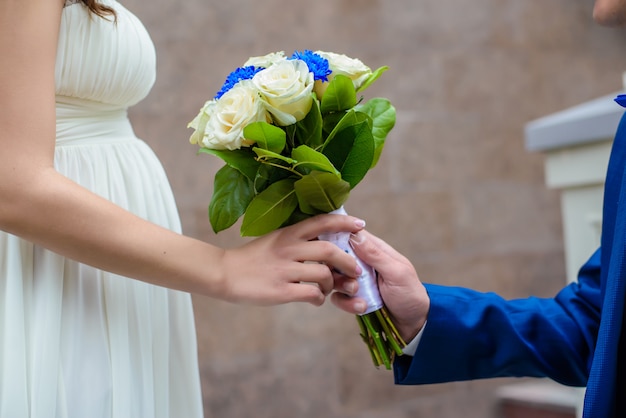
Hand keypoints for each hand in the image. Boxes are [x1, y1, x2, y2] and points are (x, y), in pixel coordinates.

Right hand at [218, 214, 365, 305]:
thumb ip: (298, 239)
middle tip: (355, 271)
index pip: (322, 222)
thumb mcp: (275, 240)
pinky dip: (319, 298)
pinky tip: (315, 300)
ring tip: (328, 289)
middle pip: (330, 250)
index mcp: (288, 233)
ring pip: (324, 274)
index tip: (361, 225)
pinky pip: (312, 294)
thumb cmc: (252, 258)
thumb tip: (326, 239)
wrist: (224, 274)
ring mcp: (285, 269)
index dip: (345, 222)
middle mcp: (288, 248)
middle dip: (348, 262)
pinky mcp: (280, 290)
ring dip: (333, 283)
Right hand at [331, 230, 429, 341]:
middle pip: (336, 255)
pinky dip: (347, 303)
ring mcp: (355, 280)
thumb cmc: (410, 294)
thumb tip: (354, 234)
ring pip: (333, 277)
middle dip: (338, 268)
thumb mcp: (396, 272)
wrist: (413, 324)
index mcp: (374, 250)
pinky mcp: (351, 297)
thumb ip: (375, 254)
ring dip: (344, 287)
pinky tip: (362, 307)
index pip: (351, 234)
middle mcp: (362, 262)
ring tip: (358, 294)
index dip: (337, 237)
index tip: (334, 248)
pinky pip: (338, 297)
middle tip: (353, 279)